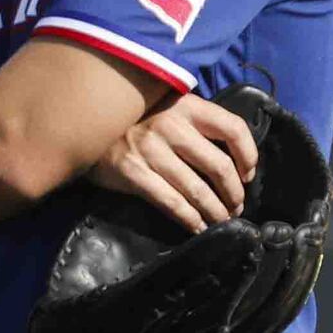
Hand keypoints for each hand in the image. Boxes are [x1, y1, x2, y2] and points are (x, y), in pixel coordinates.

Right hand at [92, 95, 258, 232]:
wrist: (83, 128)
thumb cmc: (133, 122)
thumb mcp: (168, 110)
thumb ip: (196, 125)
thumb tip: (234, 161)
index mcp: (186, 106)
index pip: (233, 128)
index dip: (248, 155)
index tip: (248, 174)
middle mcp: (170, 126)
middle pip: (219, 165)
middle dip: (233, 193)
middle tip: (236, 206)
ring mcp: (150, 150)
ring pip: (196, 189)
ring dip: (214, 210)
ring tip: (221, 220)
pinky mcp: (133, 173)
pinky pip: (170, 202)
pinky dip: (189, 218)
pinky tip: (197, 226)